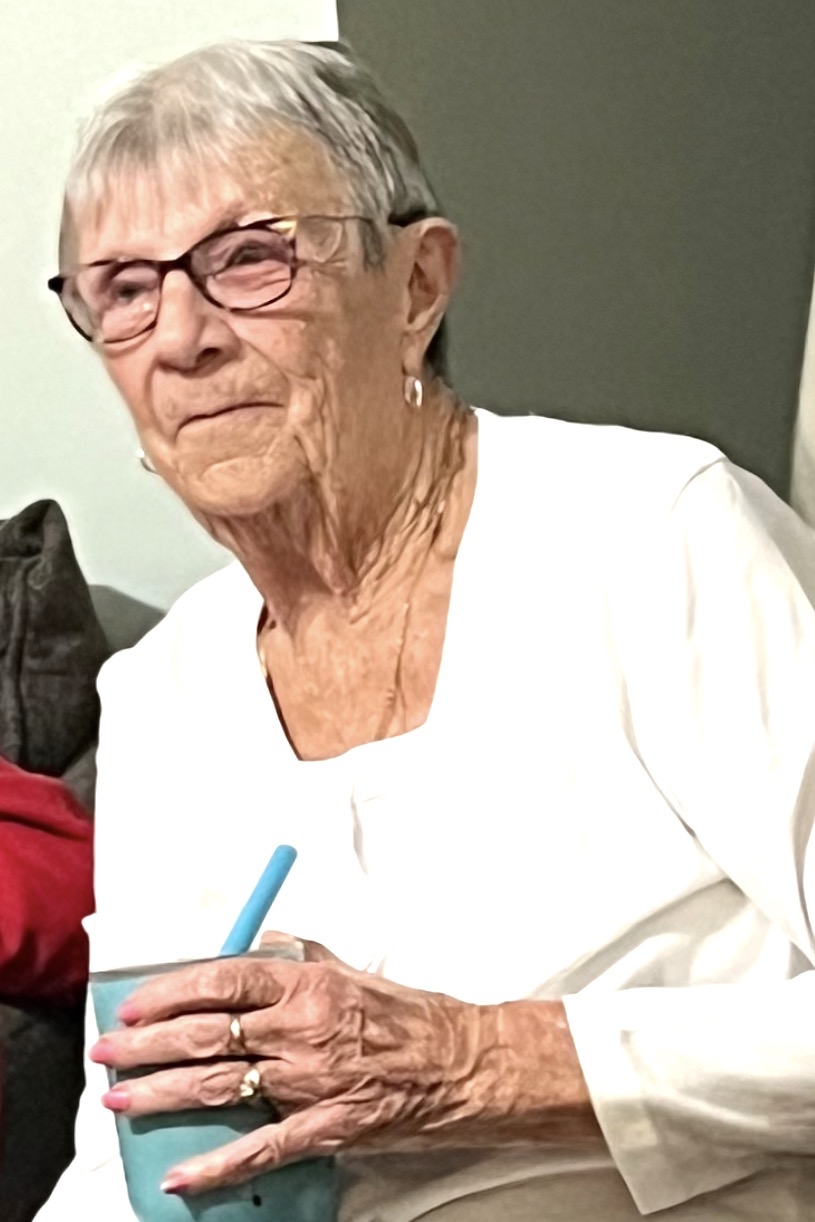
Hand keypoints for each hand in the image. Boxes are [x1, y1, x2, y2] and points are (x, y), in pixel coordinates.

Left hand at [90, 935, 599, 1194]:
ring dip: (162, 1094)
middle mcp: (301, 1027)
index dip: (170, 992)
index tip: (135, 1004)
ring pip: (220, 1085)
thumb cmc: (412, 1016)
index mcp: (307, 982)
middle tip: (110, 1053)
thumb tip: (259, 945)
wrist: (464, 1063)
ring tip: (123, 1102)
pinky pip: (262, 1148)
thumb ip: (301, 958)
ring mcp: (311, 1079)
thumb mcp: (351, 971)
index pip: (221, 978)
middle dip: (147, 1044)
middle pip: (206, 1033)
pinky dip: (218, 1165)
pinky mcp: (326, 1125)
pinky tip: (183, 1175)